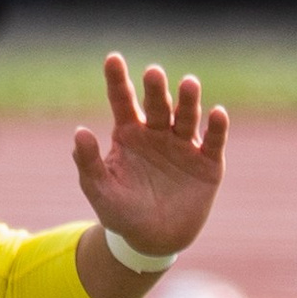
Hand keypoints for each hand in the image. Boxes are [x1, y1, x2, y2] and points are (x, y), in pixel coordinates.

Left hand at [73, 55, 226, 257]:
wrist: (152, 239)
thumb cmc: (120, 212)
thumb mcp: (99, 189)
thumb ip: (88, 162)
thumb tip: (79, 132)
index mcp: (129, 134)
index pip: (122, 101)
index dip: (117, 80)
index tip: (112, 58)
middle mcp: (157, 133)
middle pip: (157, 105)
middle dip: (156, 89)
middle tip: (152, 72)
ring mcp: (183, 145)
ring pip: (186, 116)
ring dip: (188, 101)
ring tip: (188, 83)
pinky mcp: (207, 162)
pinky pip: (213, 141)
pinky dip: (216, 127)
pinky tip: (217, 113)